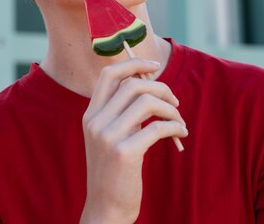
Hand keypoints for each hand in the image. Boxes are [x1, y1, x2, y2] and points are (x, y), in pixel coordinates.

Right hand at [79, 59, 187, 223]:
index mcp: (90, 114)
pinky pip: (158, 127)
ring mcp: (107, 137)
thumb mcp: (108, 136)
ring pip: (146, 102)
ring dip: (171, 108)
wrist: (105, 206)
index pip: (108, 74)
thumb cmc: (113, 170)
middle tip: (174, 102)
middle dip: (161, 88)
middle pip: (132, 84)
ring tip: (179, 121)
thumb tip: (147, 85)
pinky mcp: (124, 153)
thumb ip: (120, 112)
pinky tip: (180, 135)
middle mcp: (95, 121)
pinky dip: (175, 127)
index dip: (133, 63)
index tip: (154, 66)